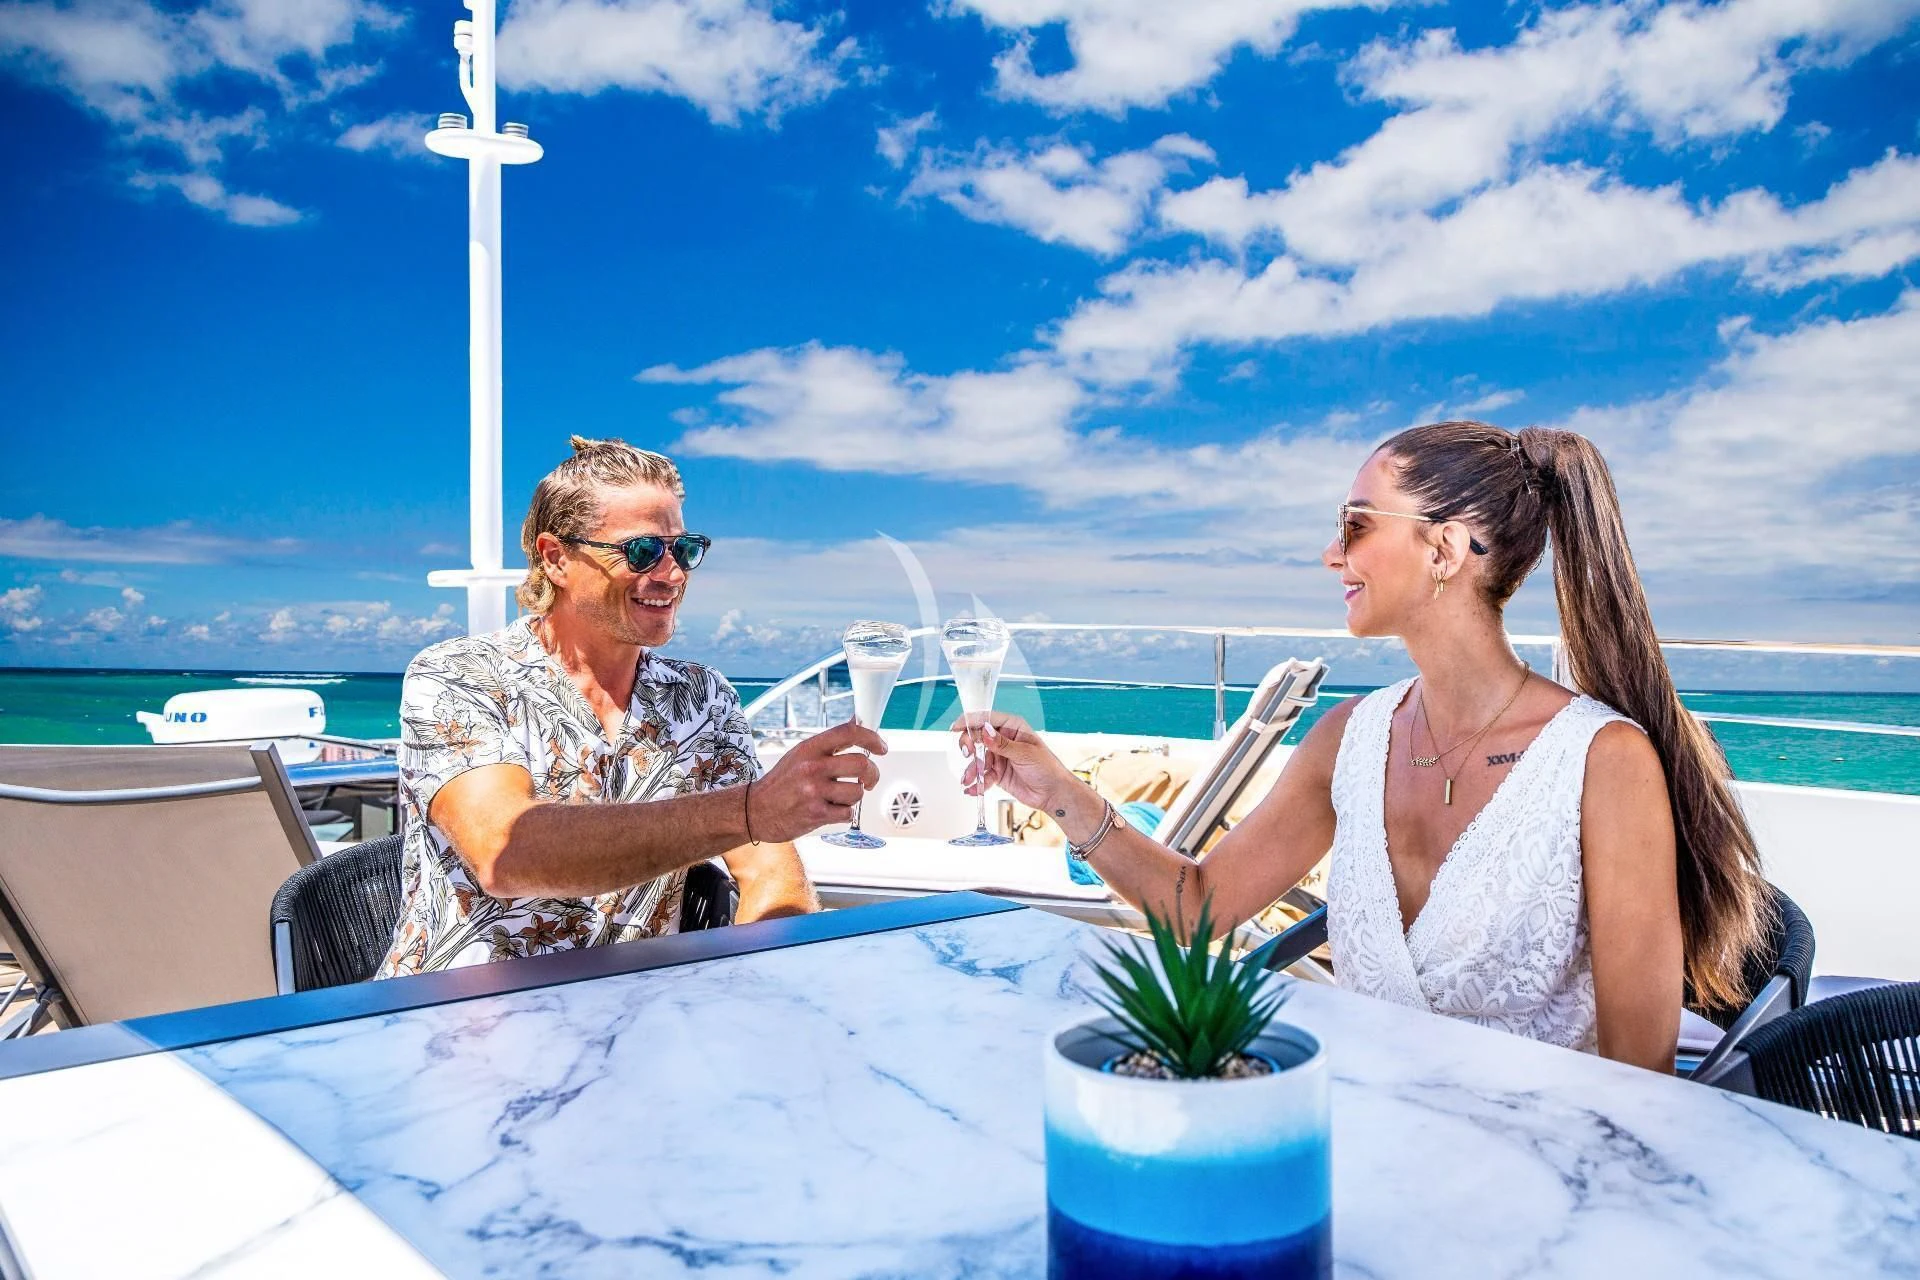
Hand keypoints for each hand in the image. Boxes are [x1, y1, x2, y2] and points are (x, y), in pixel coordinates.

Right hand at [748, 721, 885, 842]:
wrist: (754, 810)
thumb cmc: (780, 783)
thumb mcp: (801, 754)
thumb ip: (829, 743)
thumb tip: (856, 722)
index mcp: (810, 748)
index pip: (849, 733)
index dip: (871, 738)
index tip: (881, 747)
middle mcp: (812, 767)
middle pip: (862, 764)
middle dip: (872, 774)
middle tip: (869, 779)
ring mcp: (814, 791)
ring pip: (857, 792)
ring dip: (854, 797)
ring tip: (839, 797)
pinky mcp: (816, 814)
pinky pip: (847, 813)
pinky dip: (843, 813)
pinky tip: (830, 810)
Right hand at [955, 711, 1078, 813]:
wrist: (1054, 794)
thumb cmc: (1048, 768)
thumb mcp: (1025, 754)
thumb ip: (1002, 744)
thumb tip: (985, 731)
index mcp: (1013, 727)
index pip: (987, 719)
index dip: (970, 721)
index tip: (956, 727)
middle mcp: (1003, 739)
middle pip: (977, 737)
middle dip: (969, 746)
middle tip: (968, 754)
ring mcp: (999, 756)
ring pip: (977, 759)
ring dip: (971, 770)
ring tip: (969, 780)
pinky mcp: (997, 773)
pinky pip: (982, 775)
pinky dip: (976, 782)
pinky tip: (973, 789)